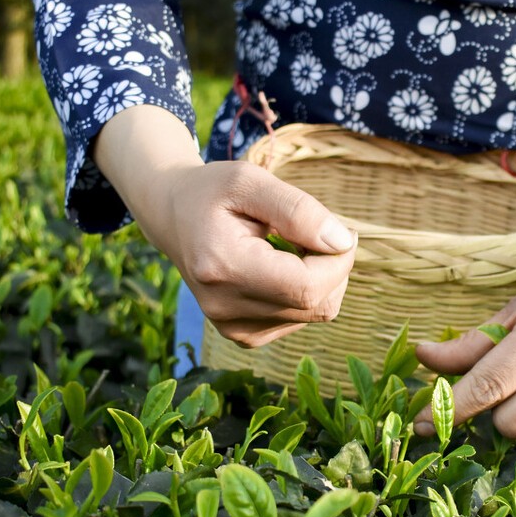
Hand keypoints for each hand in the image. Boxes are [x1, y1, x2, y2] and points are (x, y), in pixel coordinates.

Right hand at [95, 105, 356, 346]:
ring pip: (316, 313)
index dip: (339, 261)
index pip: (307, 286)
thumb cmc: (213, 192)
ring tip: (295, 247)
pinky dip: (307, 292)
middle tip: (320, 231)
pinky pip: (301, 319)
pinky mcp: (243, 335)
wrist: (172, 216)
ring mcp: (233, 327)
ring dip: (323, 278)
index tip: (343, 231)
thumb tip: (343, 243)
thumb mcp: (251, 181)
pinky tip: (285, 268)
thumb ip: (299, 210)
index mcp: (223, 267)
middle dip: (335, 267)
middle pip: (317, 304)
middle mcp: (225, 308)